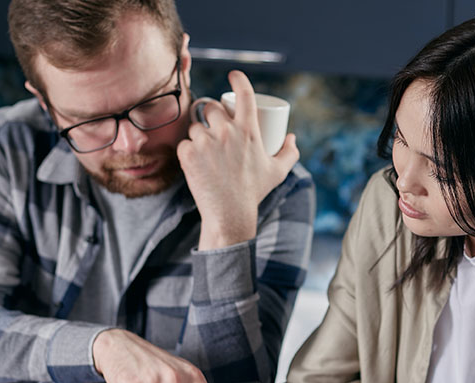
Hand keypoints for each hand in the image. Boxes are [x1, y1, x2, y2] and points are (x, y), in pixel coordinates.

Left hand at [178, 70, 299, 249]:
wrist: (230, 214)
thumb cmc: (254, 192)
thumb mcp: (277, 172)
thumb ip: (289, 153)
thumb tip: (291, 137)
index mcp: (249, 130)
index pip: (244, 94)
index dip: (238, 79)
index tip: (233, 75)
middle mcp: (227, 132)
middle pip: (212, 108)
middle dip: (211, 115)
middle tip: (213, 129)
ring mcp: (206, 142)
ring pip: (195, 126)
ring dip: (198, 134)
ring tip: (205, 150)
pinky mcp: (188, 154)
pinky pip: (184, 143)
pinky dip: (188, 151)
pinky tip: (194, 161)